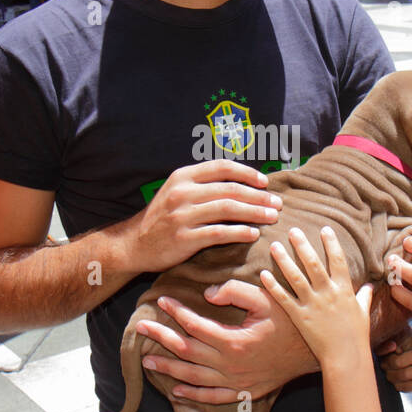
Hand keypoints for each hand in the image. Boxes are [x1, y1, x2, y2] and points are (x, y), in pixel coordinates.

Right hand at [125, 160, 282, 274]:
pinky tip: (253, 233)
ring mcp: (182, 215)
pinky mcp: (184, 238)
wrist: (134, 244)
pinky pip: (219, 233)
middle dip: (258, 196)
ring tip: (271, 217)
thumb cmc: (163, 218)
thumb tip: (242, 183)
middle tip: (276, 204)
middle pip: (230, 190)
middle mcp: (182, 192)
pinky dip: (239, 232)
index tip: (265, 183)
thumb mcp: (177, 191)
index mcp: (183, 176)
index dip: (247, 173)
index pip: (222, 167)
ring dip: (254, 213)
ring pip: (227, 209)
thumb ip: (203, 185)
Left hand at [135, 278, 316, 401]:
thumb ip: (235, 291)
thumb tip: (208, 292)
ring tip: (147, 362)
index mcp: (233, 341)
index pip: (195, 325)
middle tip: (141, 329)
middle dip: (161, 339)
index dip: (176, 312)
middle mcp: (230, 366)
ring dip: (168, 369)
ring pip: (193, 378)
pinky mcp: (245, 392)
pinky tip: (177, 391)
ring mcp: (236, 382)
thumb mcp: (267, 298)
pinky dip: (193, 395)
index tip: (162, 300)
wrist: (318, 353)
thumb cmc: (292, 321)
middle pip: (186, 352)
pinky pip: (213, 397)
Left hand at [259, 227, 373, 368]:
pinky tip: (264, 273)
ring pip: (295, 277)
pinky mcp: (300, 317)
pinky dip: (273, 285)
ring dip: (284, 259)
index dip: (331, 243)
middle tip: (292, 229)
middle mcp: (328, 293)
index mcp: (344, 290)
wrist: (346, 357)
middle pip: (313, 263)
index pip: (338, 260)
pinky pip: (284, 298)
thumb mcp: (363, 313)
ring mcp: (313, 305)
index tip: (324, 228)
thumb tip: (370, 286)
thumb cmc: (356, 336)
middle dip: (302, 244)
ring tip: (274, 245)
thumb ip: (364, 297)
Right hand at [375, 334, 411, 392]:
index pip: (379, 350)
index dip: (385, 349)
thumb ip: (404, 334)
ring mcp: (391, 377)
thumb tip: (403, 341)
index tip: (395, 345)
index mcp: (382, 350)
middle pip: (397, 363)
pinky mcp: (400, 387)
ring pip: (405, 375)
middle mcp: (383, 365)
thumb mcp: (408, 333)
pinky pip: (410, 387)